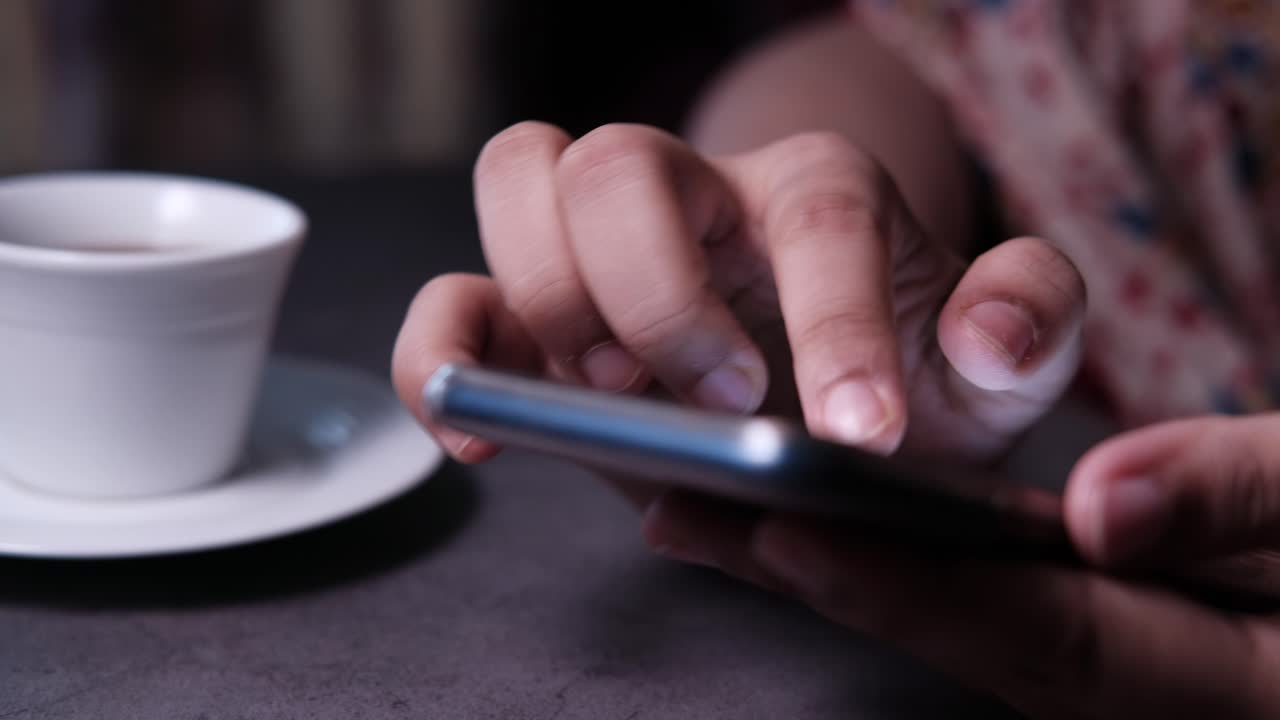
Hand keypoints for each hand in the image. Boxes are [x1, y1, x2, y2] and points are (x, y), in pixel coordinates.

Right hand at [393, 122, 1085, 467]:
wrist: (828, 394)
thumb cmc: (910, 373)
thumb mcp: (1002, 367)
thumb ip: (1029, 322)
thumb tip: (981, 331)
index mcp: (821, 194)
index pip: (818, 213)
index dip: (837, 319)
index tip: (863, 435)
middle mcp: (699, 194)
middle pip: (623, 160)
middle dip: (658, 292)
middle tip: (721, 399)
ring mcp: (603, 244)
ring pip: (521, 172)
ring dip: (546, 292)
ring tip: (608, 395)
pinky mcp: (534, 315)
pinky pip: (453, 294)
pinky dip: (444, 355)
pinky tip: (482, 432)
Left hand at [644, 413, 1279, 718]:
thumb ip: (1245, 501)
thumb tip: (1096, 505)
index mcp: (1209, 683)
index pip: (1031, 627)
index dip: (902, 581)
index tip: (788, 524)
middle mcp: (1137, 694)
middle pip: (954, 634)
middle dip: (814, 577)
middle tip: (684, 513)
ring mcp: (1112, 676)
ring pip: (950, 626)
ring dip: (826, 571)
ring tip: (707, 512)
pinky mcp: (1096, 643)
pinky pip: (974, 609)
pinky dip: (885, 566)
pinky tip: (808, 525)